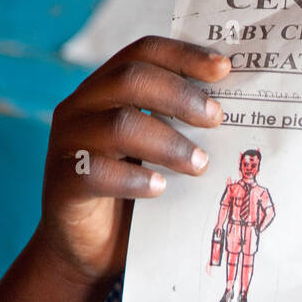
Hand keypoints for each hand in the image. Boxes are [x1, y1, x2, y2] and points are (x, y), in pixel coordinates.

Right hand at [37, 37, 230, 285]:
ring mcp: (67, 144)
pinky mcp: (62, 184)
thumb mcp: (159, 150)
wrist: (90, 248)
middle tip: (217, 118)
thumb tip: (239, 108)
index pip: (143, 52)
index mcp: (106, 89)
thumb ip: (182, 125)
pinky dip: (134, 178)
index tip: (224, 69)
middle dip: (181, 96)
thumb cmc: (135, 191)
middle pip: (131, 79)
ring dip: (168, 142)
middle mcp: (81, 106)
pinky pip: (95, 171)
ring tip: (200, 164)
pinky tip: (159, 189)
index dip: (184, 55)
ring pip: (119, 124)